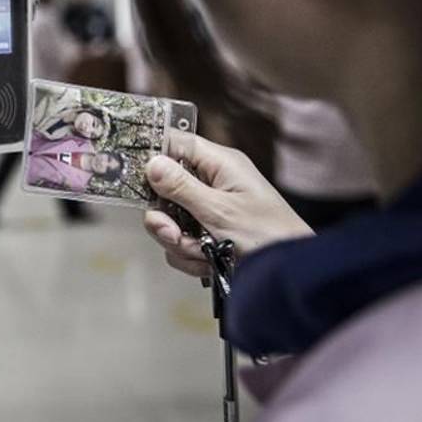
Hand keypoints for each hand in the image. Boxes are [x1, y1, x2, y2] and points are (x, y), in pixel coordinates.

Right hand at [142, 135, 312, 277]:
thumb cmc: (266, 235)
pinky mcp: (209, 236)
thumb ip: (181, 187)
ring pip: (170, 220)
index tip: (130, 172)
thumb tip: (150, 161)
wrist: (292, 277)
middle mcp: (212, 183)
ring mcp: (209, 211)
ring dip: (178, 242)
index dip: (152, 154)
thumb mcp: (220, 210)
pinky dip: (189, 256)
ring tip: (200, 253)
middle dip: (165, 218)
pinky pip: (181, 242)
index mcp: (220, 165)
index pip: (177, 143)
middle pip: (165, 189)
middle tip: (173, 233)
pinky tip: (206, 265)